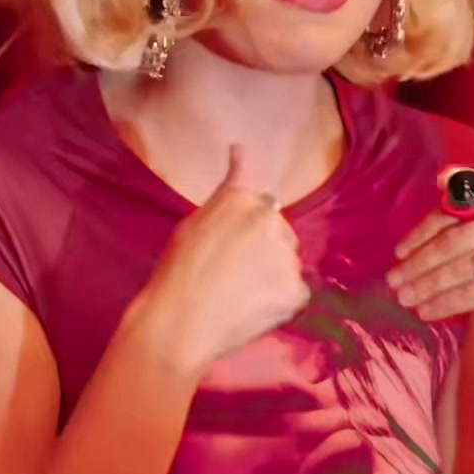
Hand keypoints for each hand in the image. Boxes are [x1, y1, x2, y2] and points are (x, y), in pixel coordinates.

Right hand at [136, 144, 309, 379]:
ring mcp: (286, 256)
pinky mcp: (296, 290)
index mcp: (243, 199)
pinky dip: (280, 302)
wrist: (179, 323)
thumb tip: (241, 149)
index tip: (229, 249)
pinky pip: (295, 293)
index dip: (245, 230)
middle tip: (231, 275)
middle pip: (279, 232)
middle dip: (264, 249)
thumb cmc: (176, 272)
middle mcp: (270, 219)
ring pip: (288, 263)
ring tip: (239, 295)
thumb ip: (227, 189)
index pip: (261, 205)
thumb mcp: (195, 221)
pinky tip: (252, 310)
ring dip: (273, 275)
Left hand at [387, 113, 473, 347]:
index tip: (398, 251)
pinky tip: (427, 311)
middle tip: (393, 281)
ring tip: (405, 298)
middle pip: (460, 239)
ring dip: (429, 286)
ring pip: (468, 267)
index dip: (424, 230)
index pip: (459, 207)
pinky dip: (450, 303)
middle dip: (421, 263)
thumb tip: (442, 175)